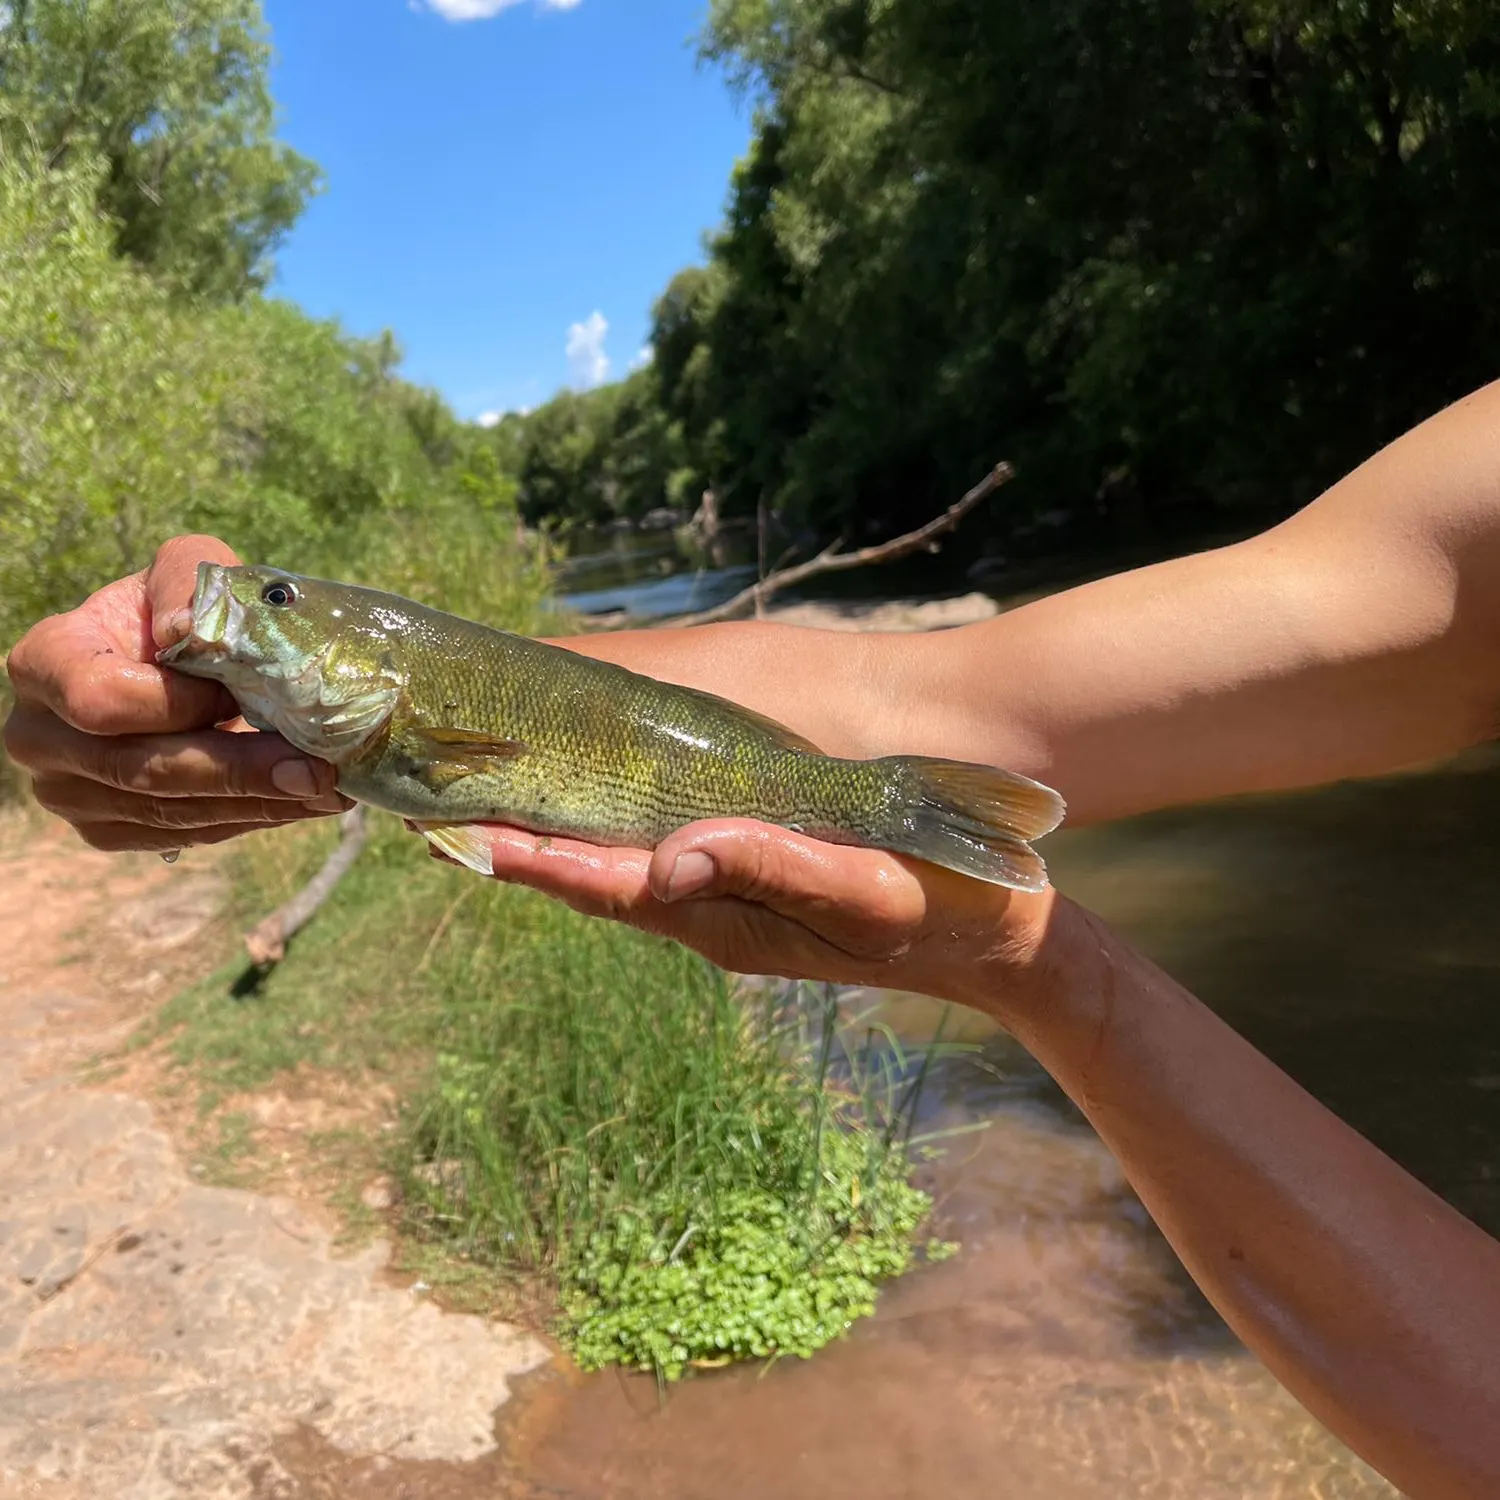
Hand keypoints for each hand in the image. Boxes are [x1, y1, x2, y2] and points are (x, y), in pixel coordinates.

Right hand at [4, 535, 347, 853]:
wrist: (180, 663)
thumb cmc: (183, 609)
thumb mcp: (189, 571)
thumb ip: (191, 585)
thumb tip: (192, 631)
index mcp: (46, 661)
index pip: (100, 700)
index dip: (174, 704)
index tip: (237, 695)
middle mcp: (39, 735)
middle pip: (139, 770)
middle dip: (238, 771)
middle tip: (318, 771)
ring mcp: (68, 791)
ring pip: (168, 812)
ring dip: (258, 804)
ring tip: (328, 789)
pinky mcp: (107, 829)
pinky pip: (181, 835)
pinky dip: (247, 819)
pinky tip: (300, 802)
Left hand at [429, 818, 1059, 1013]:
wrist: (996, 937)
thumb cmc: (936, 911)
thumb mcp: (863, 893)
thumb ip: (775, 868)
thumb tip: (675, 855)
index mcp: (722, 920)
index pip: (600, 884)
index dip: (524, 857)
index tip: (449, 828)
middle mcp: (705, 911)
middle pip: (586, 873)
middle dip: (511, 839)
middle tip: (428, 795)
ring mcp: (723, 898)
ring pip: (610, 862)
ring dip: (546, 829)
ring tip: (478, 787)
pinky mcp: (745, 878)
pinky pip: (651, 851)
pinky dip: (602, 823)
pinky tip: (579, 793)